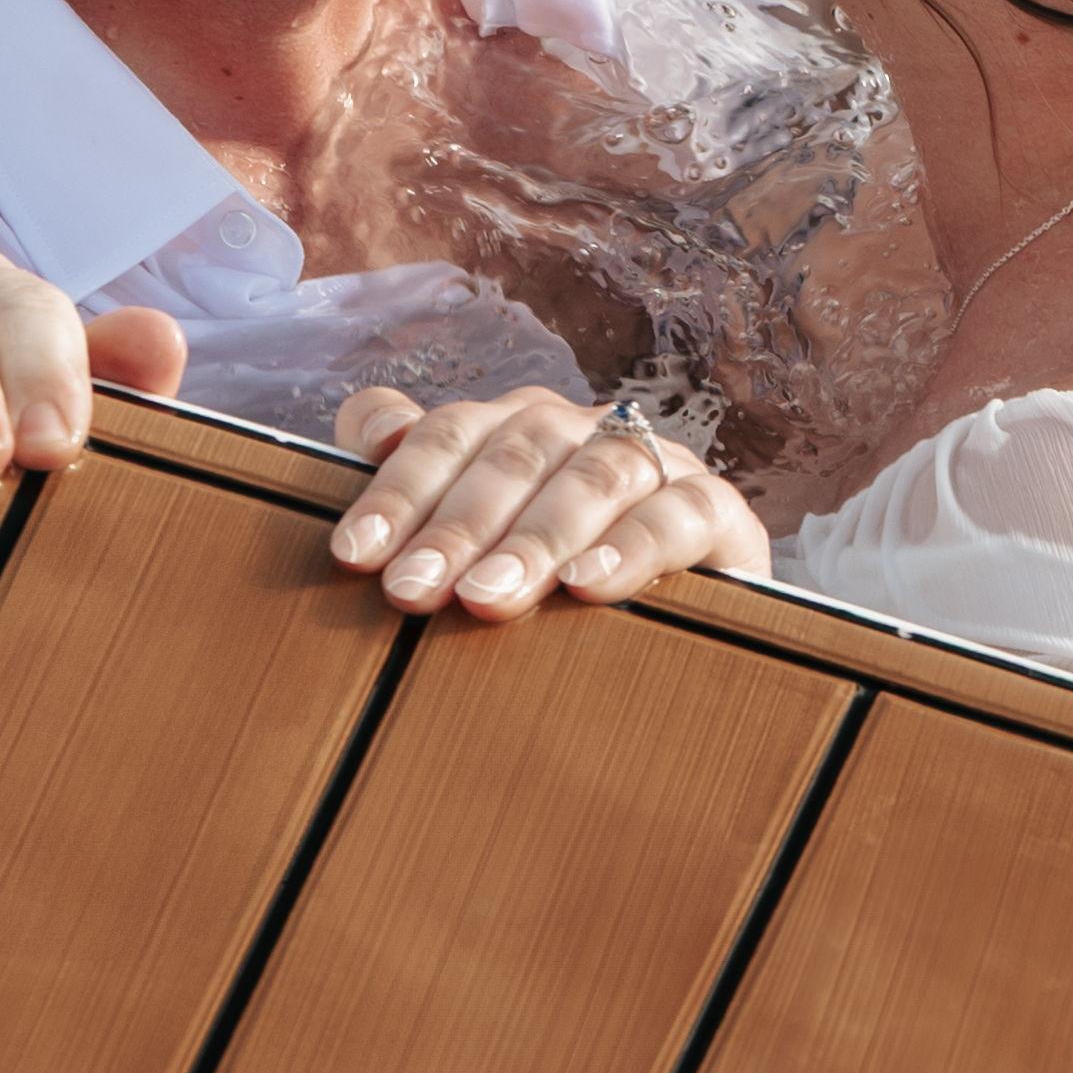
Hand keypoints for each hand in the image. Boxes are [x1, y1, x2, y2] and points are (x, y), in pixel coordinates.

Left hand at [326, 384, 766, 621]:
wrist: (687, 644)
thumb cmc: (554, 593)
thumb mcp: (480, 550)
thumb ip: (420, 487)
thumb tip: (371, 431)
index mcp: (518, 429)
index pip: (451, 433)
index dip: (399, 488)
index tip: (355, 554)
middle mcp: (584, 432)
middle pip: (515, 453)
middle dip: (457, 525)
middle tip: (413, 592)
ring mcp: (654, 464)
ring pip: (593, 474)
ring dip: (536, 536)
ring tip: (488, 598)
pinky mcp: (718, 511)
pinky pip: (679, 512)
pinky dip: (632, 545)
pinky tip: (588, 588)